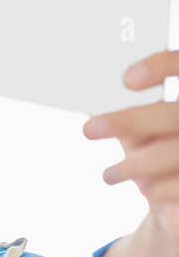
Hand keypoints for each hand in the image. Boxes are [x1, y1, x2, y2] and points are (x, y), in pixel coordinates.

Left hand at [83, 50, 178, 239]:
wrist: (177, 183)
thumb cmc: (157, 142)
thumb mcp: (140, 123)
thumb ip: (126, 107)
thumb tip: (86, 94)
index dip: (160, 66)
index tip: (127, 79)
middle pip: (173, 115)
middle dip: (131, 121)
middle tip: (89, 129)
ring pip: (174, 153)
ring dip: (135, 166)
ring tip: (108, 175)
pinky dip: (159, 189)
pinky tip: (146, 190)